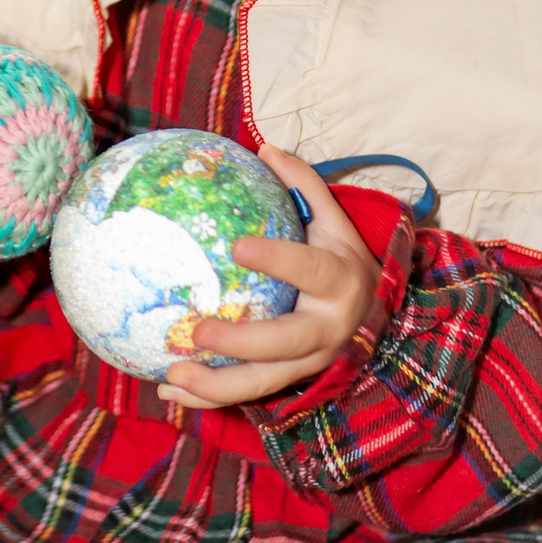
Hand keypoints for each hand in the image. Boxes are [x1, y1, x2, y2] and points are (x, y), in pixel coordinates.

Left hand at [158, 147, 380, 410]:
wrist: (374, 313)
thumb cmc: (342, 257)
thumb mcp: (334, 221)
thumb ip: (304, 186)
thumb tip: (263, 146)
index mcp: (341, 281)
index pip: (311, 270)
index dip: (278, 260)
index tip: (238, 247)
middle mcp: (329, 330)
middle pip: (287, 343)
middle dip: (243, 343)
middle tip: (198, 331)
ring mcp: (311, 363)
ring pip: (265, 382)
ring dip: (216, 385)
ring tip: (170, 375)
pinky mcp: (292, 382)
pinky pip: (248, 394)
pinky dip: (207, 396)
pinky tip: (167, 389)